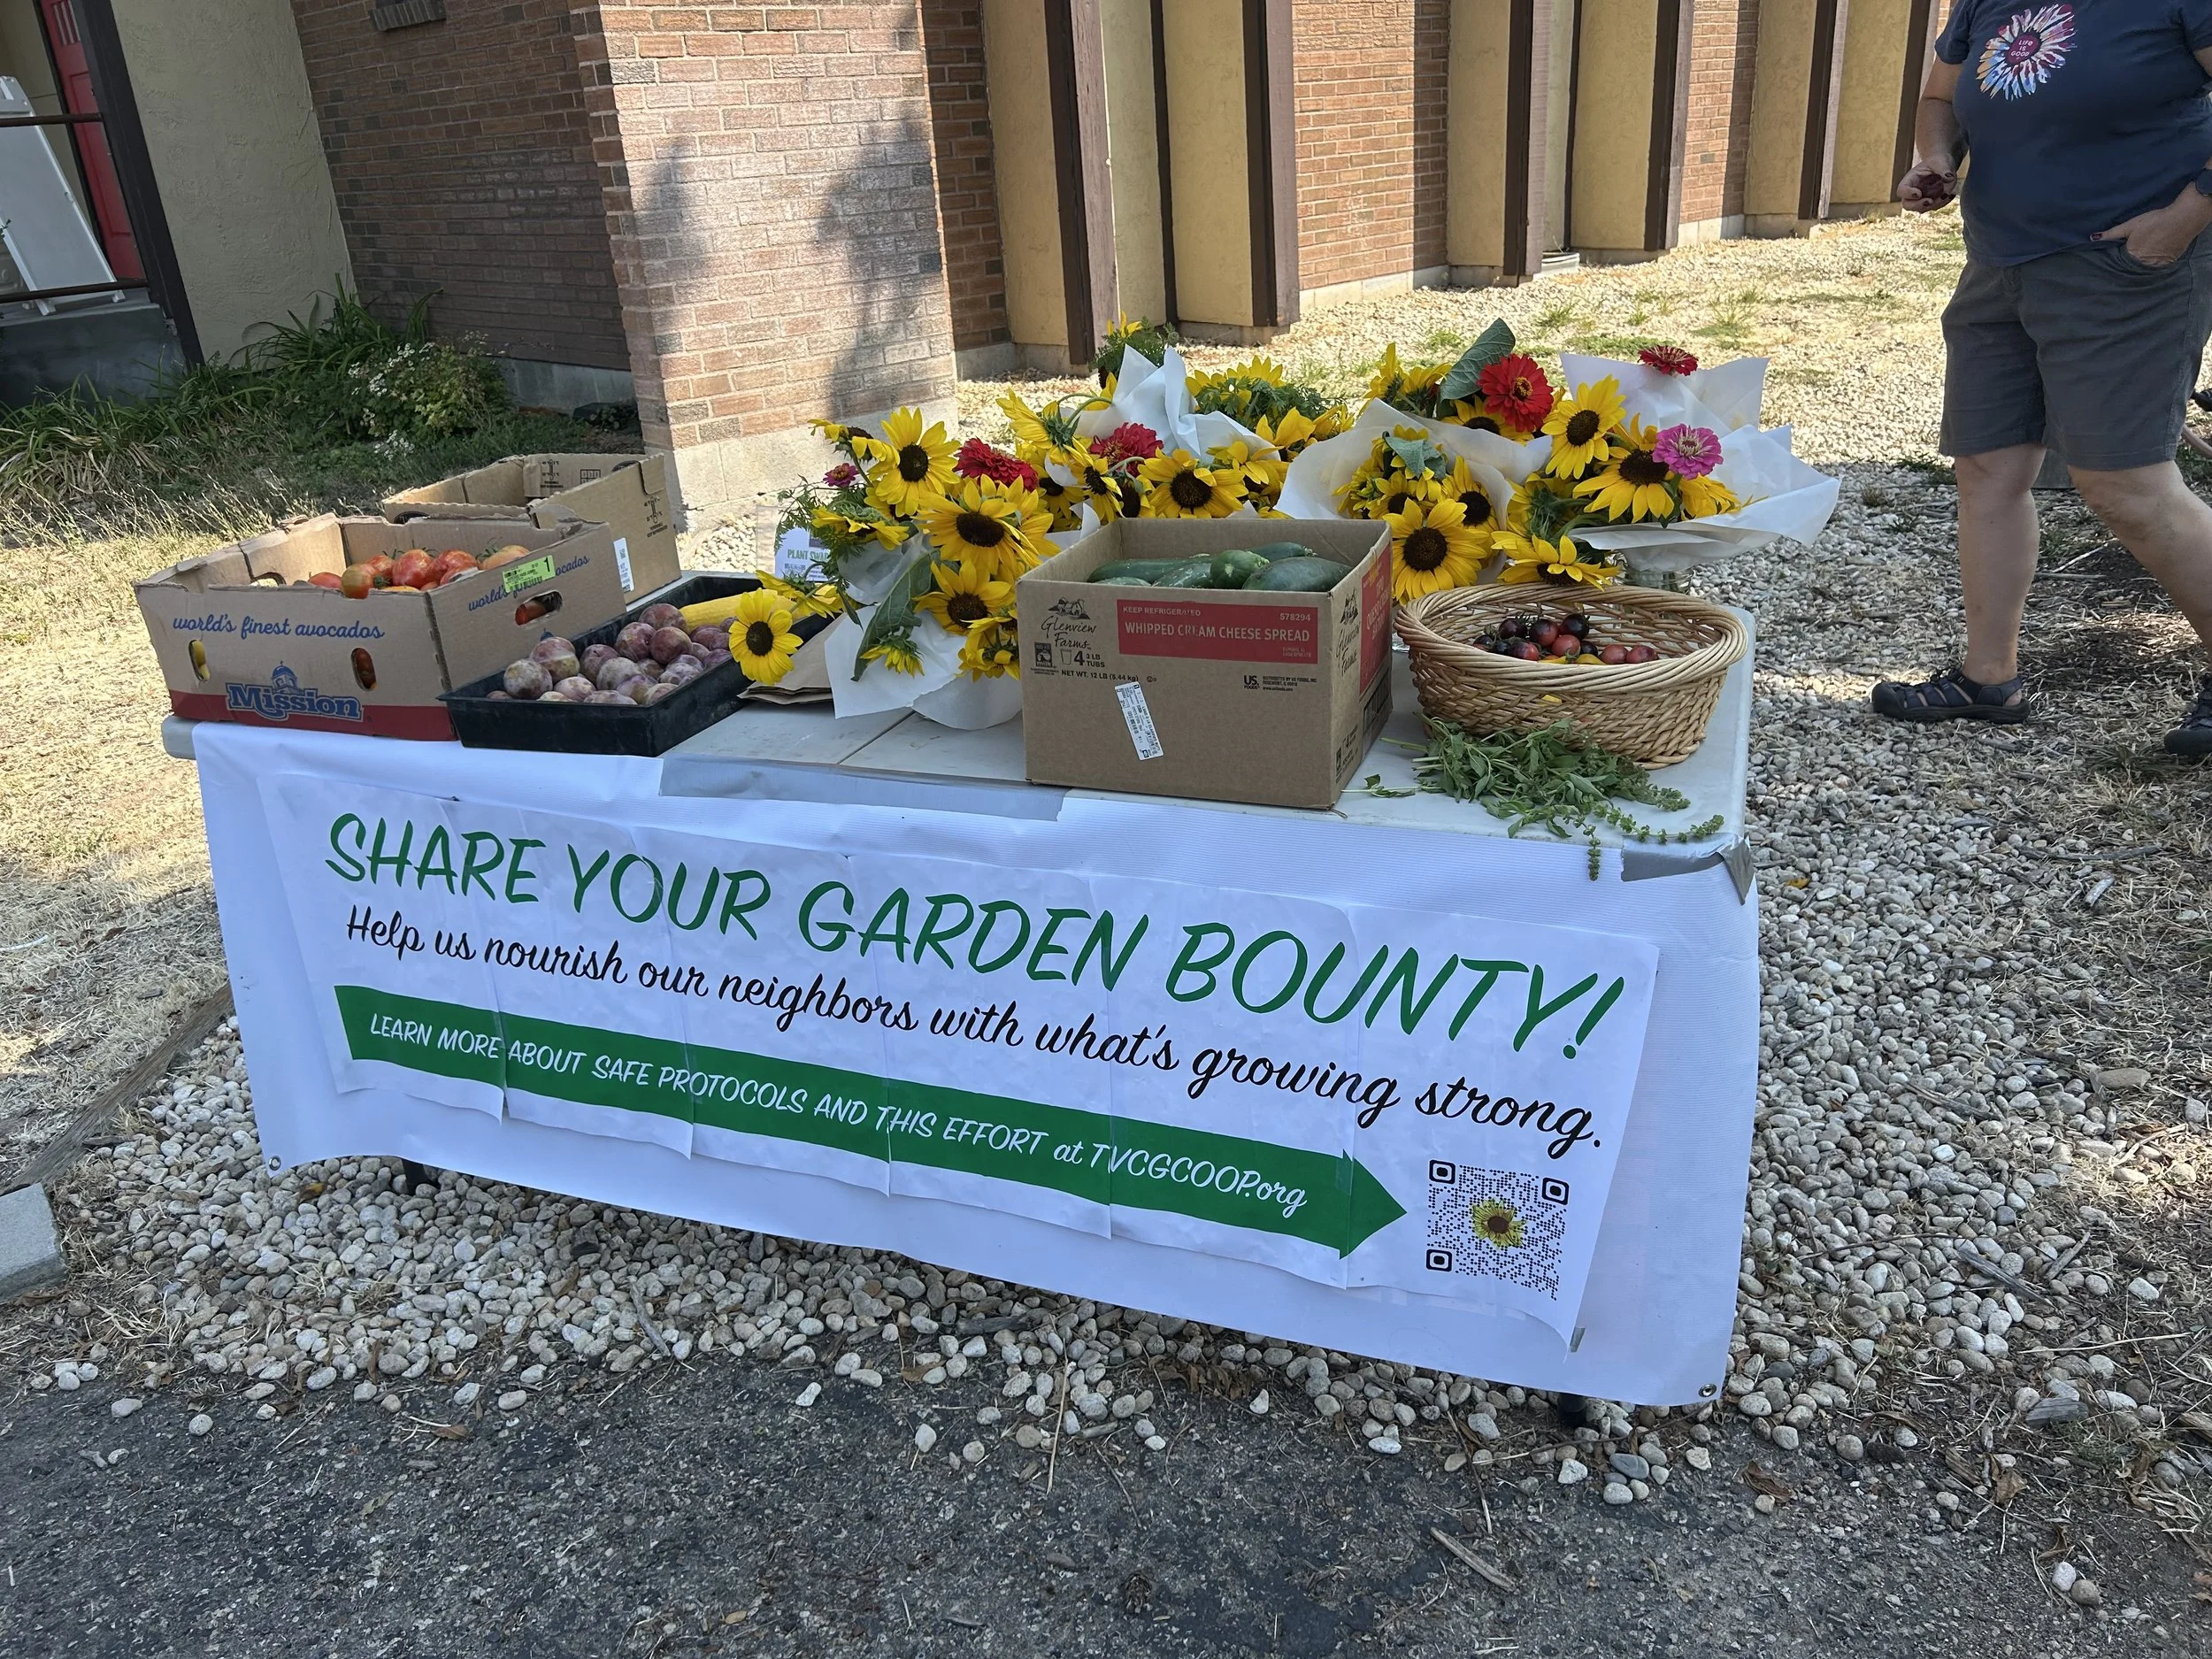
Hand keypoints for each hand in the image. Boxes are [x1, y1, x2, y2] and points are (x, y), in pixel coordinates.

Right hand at [1897, 159, 1956, 212]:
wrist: (1943, 166)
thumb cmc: (1938, 162)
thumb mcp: (1941, 161)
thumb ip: (1944, 169)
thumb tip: (1949, 177)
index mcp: (1909, 181)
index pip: (1902, 190)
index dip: (1908, 194)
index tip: (1919, 193)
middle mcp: (1911, 193)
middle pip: (1907, 205)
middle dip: (1918, 205)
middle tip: (1929, 201)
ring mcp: (1920, 200)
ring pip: (1922, 209)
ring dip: (1935, 203)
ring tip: (1947, 193)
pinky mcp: (1930, 203)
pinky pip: (1934, 207)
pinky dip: (1943, 202)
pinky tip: (1951, 194)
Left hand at [2095, 199, 2209, 266]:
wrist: (2184, 218)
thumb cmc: (2155, 220)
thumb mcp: (2130, 225)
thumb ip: (2112, 234)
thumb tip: (2093, 238)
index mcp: (2132, 256)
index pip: (2119, 264)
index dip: (2116, 262)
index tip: (2112, 261)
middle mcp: (2144, 264)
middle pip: (2131, 268)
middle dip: (2127, 266)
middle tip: (2125, 261)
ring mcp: (2158, 265)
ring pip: (2144, 269)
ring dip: (2140, 266)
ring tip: (2141, 258)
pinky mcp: (2169, 263)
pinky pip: (2157, 267)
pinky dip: (2153, 264)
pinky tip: (2153, 256)